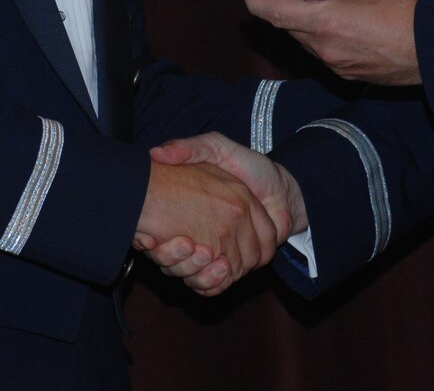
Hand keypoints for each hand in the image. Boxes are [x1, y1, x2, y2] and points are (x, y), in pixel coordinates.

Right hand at [140, 133, 305, 293]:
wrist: (285, 188)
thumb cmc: (250, 166)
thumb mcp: (216, 148)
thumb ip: (189, 148)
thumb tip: (156, 154)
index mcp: (190, 214)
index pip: (159, 239)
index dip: (156, 242)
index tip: (148, 240)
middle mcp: (199, 237)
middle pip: (175, 262)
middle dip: (173, 260)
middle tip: (181, 245)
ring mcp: (217, 253)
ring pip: (194, 276)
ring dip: (194, 271)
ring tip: (203, 253)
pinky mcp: (235, 266)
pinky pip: (216, 286)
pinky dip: (214, 282)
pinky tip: (220, 266)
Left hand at [240, 0, 421, 83]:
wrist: (429, 51)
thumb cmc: (403, 17)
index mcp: (325, 23)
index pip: (276, 14)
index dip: (256, 2)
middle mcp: (324, 48)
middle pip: (289, 28)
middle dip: (287, 10)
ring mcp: (334, 65)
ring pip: (306, 43)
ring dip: (306, 25)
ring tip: (322, 7)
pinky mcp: (347, 74)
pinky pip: (323, 54)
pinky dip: (322, 39)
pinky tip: (339, 26)